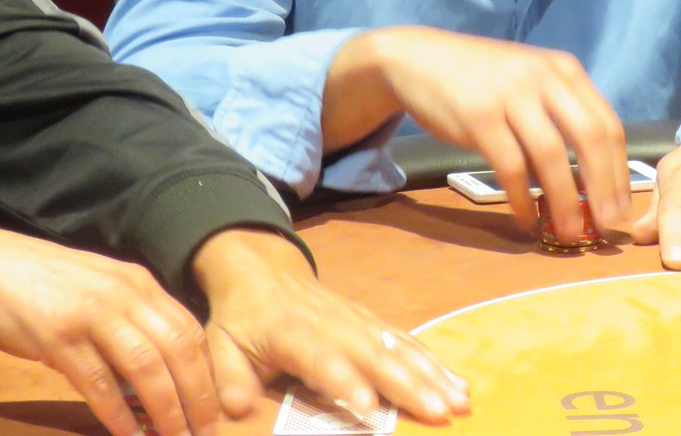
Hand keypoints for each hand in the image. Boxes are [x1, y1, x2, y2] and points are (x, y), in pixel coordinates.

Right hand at [0, 224, 216, 435]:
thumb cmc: (43, 285)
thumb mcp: (99, 291)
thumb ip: (131, 319)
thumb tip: (161, 367)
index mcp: (139, 283)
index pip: (189, 329)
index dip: (207, 372)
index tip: (214, 406)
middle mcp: (124, 294)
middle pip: (178, 348)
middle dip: (196, 395)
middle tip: (204, 431)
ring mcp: (92, 313)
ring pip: (146, 365)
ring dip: (165, 408)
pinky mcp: (58, 336)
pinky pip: (97, 381)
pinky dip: (117, 412)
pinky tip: (126, 434)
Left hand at [192, 229, 468, 424]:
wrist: (263, 270)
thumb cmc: (241, 317)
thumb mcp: (219, 345)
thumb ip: (230, 378)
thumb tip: (239, 409)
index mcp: (292, 332)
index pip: (323, 359)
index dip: (345, 383)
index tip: (369, 412)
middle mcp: (333, 323)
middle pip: (375, 354)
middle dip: (409, 384)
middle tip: (441, 412)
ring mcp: (357, 319)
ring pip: (398, 347)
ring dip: (432, 374)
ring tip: (460, 400)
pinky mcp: (371, 320)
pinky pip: (405, 340)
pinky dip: (433, 361)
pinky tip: (457, 381)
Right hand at [336, 27, 629, 241]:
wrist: (420, 58)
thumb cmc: (483, 78)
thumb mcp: (531, 80)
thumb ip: (562, 112)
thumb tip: (598, 173)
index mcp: (564, 70)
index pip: (608, 124)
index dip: (620, 170)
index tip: (623, 206)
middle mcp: (543, 78)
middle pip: (589, 138)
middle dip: (604, 188)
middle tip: (608, 227)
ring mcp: (510, 94)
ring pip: (551, 156)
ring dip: (566, 201)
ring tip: (570, 233)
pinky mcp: (479, 116)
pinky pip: (510, 166)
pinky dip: (522, 199)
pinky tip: (526, 219)